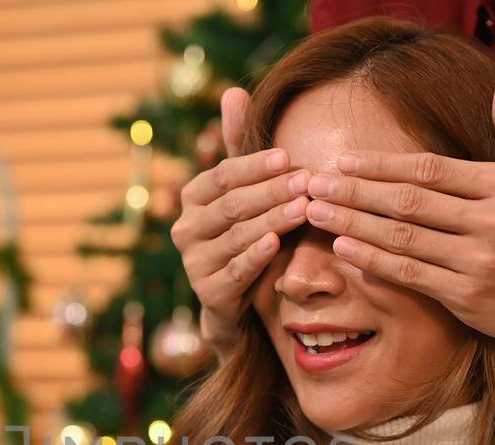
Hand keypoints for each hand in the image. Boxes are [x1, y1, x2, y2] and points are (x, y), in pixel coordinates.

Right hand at [172, 86, 310, 354]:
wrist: (239, 302)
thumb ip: (240, 148)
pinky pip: (235, 270)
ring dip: (272, 219)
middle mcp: (186, 228)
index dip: (255, 166)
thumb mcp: (246, 192)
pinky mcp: (209, 293)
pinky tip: (278, 243)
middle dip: (271, 191)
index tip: (289, 157)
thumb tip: (234, 91)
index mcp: (193, 198)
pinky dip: (256, 255)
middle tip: (308, 181)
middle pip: (232, 204)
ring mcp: (195, 262)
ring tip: (305, 208)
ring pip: (236, 235)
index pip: (223, 176)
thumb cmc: (246, 234)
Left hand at [302, 72, 494, 352]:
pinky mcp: (467, 296)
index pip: (429, 169)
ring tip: (317, 211)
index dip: (382, 164)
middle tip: (315, 183)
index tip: (344, 159)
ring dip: (353, 224)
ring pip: (403, 237)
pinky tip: (343, 248)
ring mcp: (478, 260)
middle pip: (409, 201)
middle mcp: (491, 221)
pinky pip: (409, 274)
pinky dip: (372, 261)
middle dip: (356, 191)